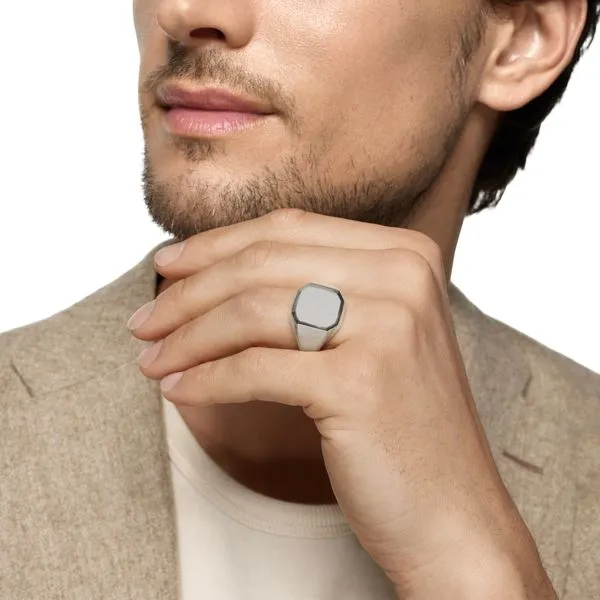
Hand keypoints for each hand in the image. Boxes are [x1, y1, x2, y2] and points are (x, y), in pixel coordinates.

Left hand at [128, 209, 553, 597]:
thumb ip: (312, 288)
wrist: (454, 513)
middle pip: (263, 262)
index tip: (167, 268)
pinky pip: (254, 369)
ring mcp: (388, 326)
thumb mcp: (368, 333)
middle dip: (188, 291)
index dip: (214, 245)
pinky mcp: (362, 383)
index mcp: (406, 253)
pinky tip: (176, 390)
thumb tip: (210, 269)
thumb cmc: (399, 424)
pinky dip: (204, 380)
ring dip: (186, 336)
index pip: (287, 228)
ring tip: (151, 359)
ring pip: (251, 310)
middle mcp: (403, 276)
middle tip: (144, 321)